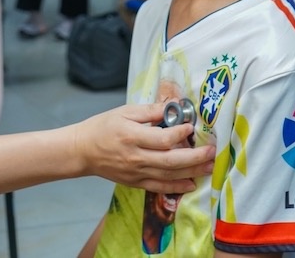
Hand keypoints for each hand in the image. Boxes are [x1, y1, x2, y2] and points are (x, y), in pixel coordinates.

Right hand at [74, 103, 214, 193]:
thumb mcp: (123, 112)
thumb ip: (150, 111)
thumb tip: (173, 106)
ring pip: (169, 176)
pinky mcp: (135, 182)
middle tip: (211, 152)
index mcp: (132, 136)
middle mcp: (136, 157)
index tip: (191, 127)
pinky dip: (176, 187)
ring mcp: (136, 172)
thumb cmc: (102, 127)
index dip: (180, 133)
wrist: (82, 150)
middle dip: (195, 157)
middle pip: (171, 161)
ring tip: (209, 167)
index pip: (163, 139)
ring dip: (192, 172)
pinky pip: (159, 187)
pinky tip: (191, 184)